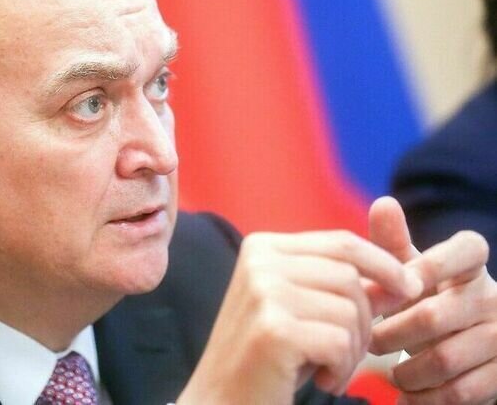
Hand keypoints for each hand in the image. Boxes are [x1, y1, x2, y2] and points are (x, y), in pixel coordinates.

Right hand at [177, 227, 421, 404]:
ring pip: (350, 309)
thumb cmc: (270, 358)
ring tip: (329, 368)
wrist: (222, 400)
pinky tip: (320, 379)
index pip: (342, 242)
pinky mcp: (273, 329)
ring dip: (353, 350)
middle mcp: (260, 261)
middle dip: (364, 319)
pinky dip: (341, 369)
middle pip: (350, 276)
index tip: (409, 289)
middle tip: (344, 354)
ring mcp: (264, 292)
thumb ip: (345, 285)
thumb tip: (407, 276)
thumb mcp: (305, 310)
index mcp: (263, 247)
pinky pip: (340, 341)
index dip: (384, 264)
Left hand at [369, 197, 496, 404]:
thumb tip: (383, 202)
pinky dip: (426, 397)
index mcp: (471, 266)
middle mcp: (493, 298)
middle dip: (391, 332)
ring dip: (405, 370)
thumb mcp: (410, 272)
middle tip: (368, 341)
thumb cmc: (425, 300)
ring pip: (444, 358)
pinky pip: (461, 391)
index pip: (468, 248)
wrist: (458, 352)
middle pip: (434, 315)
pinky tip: (407, 396)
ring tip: (385, 371)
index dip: (432, 264)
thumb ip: (394, 243)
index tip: (401, 284)